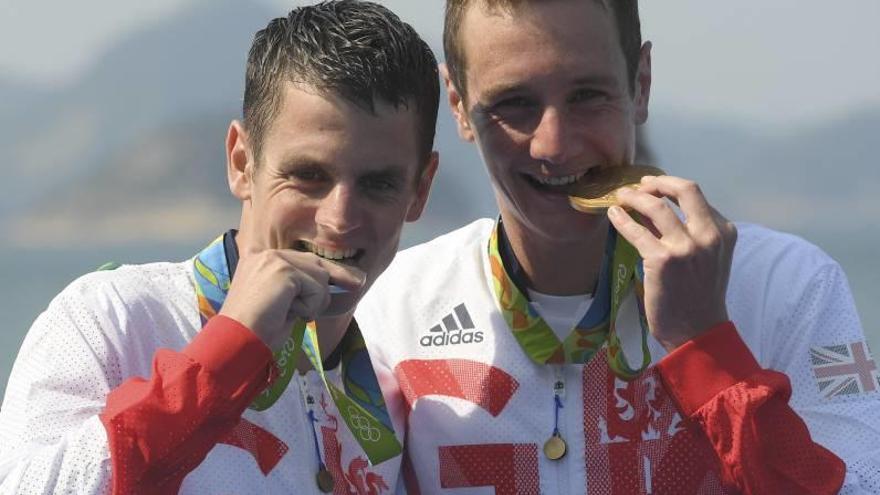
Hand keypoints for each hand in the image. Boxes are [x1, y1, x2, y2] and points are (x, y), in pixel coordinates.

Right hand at [218, 249, 364, 350]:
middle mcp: (267, 254)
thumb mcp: (281, 304)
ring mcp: (275, 260)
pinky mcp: (283, 270)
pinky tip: (288, 313)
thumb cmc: (256, 330)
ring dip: (313, 302)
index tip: (353, 277)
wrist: (236, 341)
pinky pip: (317, 289)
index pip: (304, 260)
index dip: (328, 271)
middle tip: (359, 281)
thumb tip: (329, 284)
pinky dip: (309, 307)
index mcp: (261, 260)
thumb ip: (299, 289)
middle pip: (317, 263)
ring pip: (320, 277)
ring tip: (288, 313)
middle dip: (339, 275)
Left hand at [607, 175, 736, 350]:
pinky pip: (637, 231)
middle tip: (640, 185)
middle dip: (658, 182)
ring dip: (635, 196)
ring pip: (656, 206)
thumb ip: (687, 233)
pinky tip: (613, 214)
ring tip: (621, 196)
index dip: (670, 188)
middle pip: (685, 189)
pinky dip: (622, 219)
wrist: (697, 332)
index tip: (653, 189)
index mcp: (723, 232)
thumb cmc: (699, 298)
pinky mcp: (663, 260)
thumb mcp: (705, 258)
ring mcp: (686, 247)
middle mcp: (708, 235)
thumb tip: (653, 209)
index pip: (696, 197)